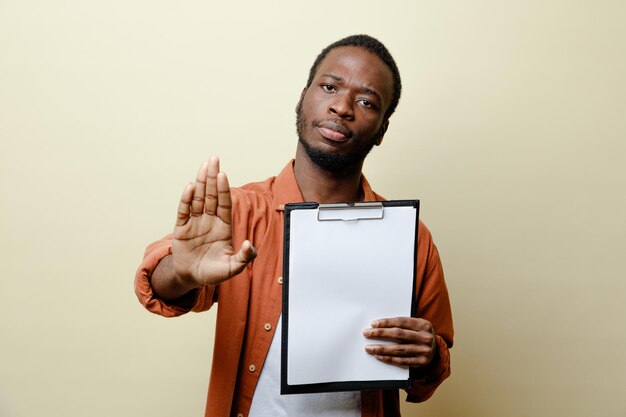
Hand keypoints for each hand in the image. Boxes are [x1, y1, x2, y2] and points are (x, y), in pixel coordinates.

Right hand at [171, 156, 255, 286]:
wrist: (192, 278)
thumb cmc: (214, 272)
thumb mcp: (232, 268)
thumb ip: (244, 258)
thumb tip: (249, 245)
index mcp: (223, 226)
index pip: (224, 204)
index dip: (223, 189)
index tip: (223, 174)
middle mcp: (209, 220)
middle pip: (211, 195)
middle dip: (212, 178)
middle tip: (214, 159)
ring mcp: (195, 223)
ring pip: (198, 199)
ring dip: (200, 182)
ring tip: (203, 166)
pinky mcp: (182, 229)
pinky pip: (183, 212)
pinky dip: (186, 200)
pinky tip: (190, 187)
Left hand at [363, 317, 436, 367]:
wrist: (435, 350)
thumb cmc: (420, 335)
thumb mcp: (416, 326)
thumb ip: (403, 324)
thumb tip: (379, 325)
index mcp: (424, 325)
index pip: (401, 322)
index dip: (386, 322)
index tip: (374, 324)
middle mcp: (425, 337)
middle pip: (398, 334)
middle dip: (380, 333)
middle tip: (367, 333)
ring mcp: (424, 351)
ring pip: (398, 349)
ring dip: (381, 348)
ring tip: (369, 348)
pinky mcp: (421, 362)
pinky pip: (401, 361)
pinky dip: (389, 358)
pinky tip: (379, 356)